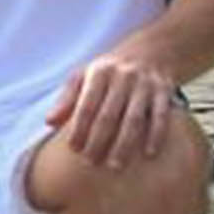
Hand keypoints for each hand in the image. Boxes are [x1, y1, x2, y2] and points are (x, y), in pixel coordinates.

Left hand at [46, 49, 179, 170]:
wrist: (151, 49)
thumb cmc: (109, 70)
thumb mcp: (84, 75)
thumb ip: (67, 99)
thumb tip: (48, 122)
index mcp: (98, 72)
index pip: (86, 105)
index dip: (79, 127)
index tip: (73, 148)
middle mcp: (122, 77)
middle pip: (108, 115)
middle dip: (99, 140)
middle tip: (91, 162)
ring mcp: (145, 84)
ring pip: (133, 119)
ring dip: (124, 144)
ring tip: (115, 164)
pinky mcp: (164, 90)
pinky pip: (160, 116)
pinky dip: (155, 135)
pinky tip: (148, 154)